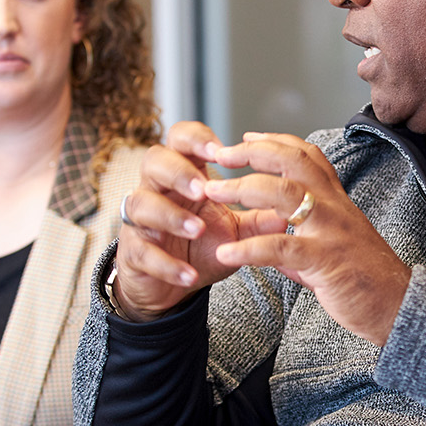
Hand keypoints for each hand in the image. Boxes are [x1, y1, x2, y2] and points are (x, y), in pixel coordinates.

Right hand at [113, 122, 289, 320]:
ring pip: (140, 203)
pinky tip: (188, 274)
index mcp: (184, 176)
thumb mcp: (235, 230)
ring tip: (198, 230)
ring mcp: (140, 221)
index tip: (221, 149)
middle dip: (178, 170)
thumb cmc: (202, 246)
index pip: (182, 139)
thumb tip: (293, 204)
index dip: (197, 138)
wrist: (174, 286)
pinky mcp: (132, 253)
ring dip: (171, 215)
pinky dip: (166, 263)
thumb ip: (259, 215)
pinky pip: (142, 252)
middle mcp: (157, 190)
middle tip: (203, 187)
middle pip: (153, 160)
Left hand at [201, 131, 412, 344]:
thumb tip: (270, 240)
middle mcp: (334, 207)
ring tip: (212, 193)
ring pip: (283, 193)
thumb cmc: (366, 278)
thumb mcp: (334, 246)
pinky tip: (225, 253)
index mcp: (336, 200)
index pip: (307, 155)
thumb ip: (301, 237)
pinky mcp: (324, 261)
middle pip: (292, 161)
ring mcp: (330, 231)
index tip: (246, 138)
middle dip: (252, 152)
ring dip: (241, 188)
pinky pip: (280, 248)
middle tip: (219, 155)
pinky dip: (248, 250)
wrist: (398, 307)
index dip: (274, 141)